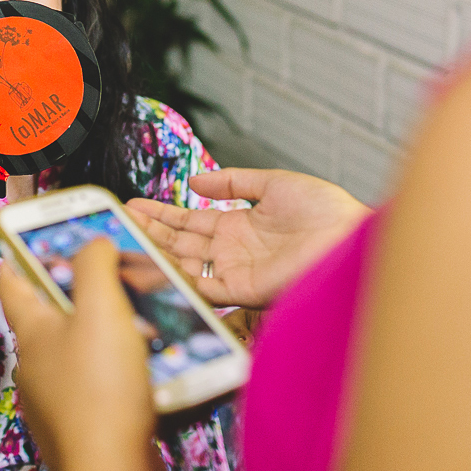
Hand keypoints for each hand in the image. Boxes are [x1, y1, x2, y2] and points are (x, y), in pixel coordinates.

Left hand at [0, 241, 166, 470]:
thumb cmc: (101, 394)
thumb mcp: (100, 309)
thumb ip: (95, 264)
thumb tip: (94, 241)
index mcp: (32, 330)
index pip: (13, 280)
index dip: (23, 252)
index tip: (38, 234)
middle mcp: (38, 363)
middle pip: (54, 313)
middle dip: (84, 291)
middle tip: (115, 276)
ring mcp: (59, 396)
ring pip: (82, 348)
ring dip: (111, 331)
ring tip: (144, 320)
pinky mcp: (86, 421)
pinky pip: (102, 383)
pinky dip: (123, 369)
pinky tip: (150, 367)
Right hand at [126, 168, 371, 307]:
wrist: (352, 238)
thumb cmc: (327, 212)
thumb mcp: (275, 183)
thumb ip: (233, 181)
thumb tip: (195, 180)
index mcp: (238, 224)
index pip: (189, 221)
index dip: (161, 214)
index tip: (133, 206)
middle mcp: (232, 250)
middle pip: (179, 242)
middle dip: (148, 232)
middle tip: (118, 222)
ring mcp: (235, 270)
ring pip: (183, 264)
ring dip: (154, 253)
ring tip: (125, 240)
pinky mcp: (243, 289)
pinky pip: (203, 287)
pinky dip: (178, 280)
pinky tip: (154, 268)